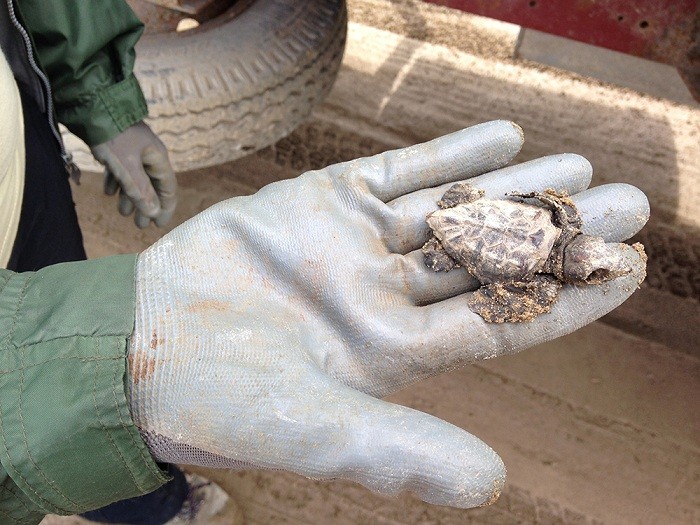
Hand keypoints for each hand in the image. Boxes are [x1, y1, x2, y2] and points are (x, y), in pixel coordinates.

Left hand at [90, 122, 176, 227]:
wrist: (91, 105)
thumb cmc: (113, 137)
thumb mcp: (126, 167)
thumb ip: (140, 191)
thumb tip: (154, 213)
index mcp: (157, 158)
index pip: (168, 188)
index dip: (164, 208)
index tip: (158, 225)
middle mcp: (149, 154)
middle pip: (151, 186)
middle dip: (145, 206)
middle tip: (139, 225)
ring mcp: (134, 150)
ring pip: (136, 178)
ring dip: (129, 196)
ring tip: (122, 212)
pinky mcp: (118, 146)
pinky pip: (122, 169)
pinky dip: (117, 182)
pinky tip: (108, 192)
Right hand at [127, 121, 647, 507]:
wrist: (141, 347)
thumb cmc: (220, 403)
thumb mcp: (311, 430)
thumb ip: (396, 451)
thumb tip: (491, 486)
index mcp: (399, 352)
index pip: (503, 319)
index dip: (568, 296)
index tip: (627, 266)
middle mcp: (390, 296)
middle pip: (491, 257)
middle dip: (558, 228)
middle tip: (627, 199)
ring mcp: (358, 247)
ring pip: (452, 210)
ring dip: (514, 186)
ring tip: (576, 163)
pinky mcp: (321, 206)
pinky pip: (397, 174)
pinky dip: (447, 155)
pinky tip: (500, 137)